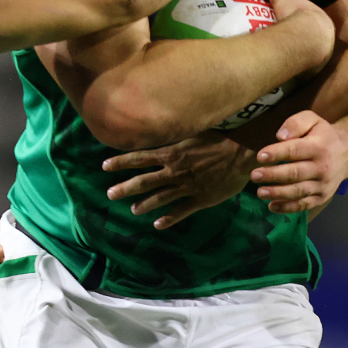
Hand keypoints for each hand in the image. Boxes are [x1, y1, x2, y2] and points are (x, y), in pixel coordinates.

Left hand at [104, 135, 257, 228]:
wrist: (243, 152)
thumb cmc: (222, 137)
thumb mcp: (195, 130)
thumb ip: (178, 134)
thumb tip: (163, 123)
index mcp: (172, 154)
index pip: (139, 158)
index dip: (121, 162)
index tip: (104, 166)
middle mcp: (175, 171)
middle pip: (144, 181)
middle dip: (125, 188)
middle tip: (110, 194)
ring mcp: (187, 187)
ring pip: (160, 198)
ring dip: (144, 205)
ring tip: (133, 210)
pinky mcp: (201, 199)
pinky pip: (181, 211)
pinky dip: (168, 219)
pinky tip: (158, 224)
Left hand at [252, 111, 347, 213]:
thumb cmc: (323, 135)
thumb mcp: (313, 120)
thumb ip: (296, 123)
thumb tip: (280, 136)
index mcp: (318, 146)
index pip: (295, 150)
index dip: (277, 153)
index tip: (260, 156)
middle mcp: (322, 167)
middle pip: (295, 173)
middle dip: (273, 175)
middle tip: (254, 175)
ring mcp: (323, 184)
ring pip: (298, 191)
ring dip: (278, 193)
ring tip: (260, 192)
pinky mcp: (322, 197)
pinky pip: (304, 204)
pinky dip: (288, 208)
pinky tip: (272, 206)